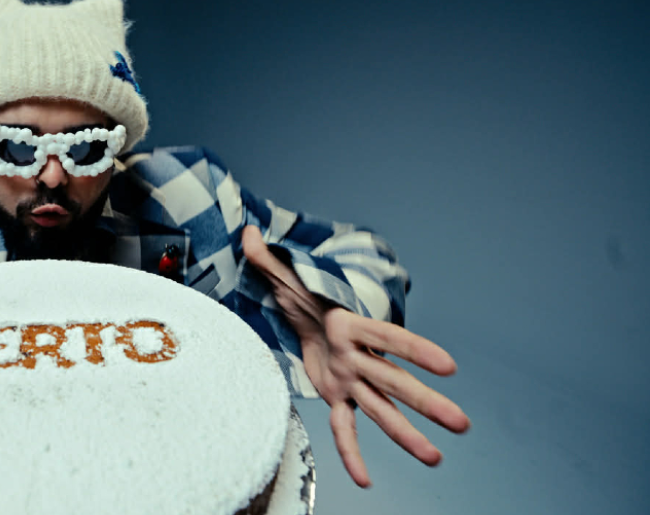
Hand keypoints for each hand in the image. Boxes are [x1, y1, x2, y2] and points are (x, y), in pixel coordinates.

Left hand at [242, 225, 469, 487]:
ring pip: (382, 411)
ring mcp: (352, 380)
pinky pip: (346, 430)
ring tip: (435, 458)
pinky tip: (364, 480)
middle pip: (396, 382)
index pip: (389, 338)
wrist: (303, 311)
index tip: (450, 366)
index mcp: (350, 325)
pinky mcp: (337, 396)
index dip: (417, 351)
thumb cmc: (300, 292)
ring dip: (408, 435)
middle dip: (428, 404)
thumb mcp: (283, 274)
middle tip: (462, 424)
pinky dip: (352, 454)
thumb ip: (266, 256)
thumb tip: (247, 229)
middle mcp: (358, 356)